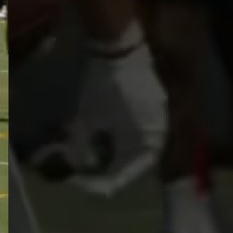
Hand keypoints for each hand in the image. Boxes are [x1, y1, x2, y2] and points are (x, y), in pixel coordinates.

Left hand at [31, 33, 166, 196]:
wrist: (121, 48)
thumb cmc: (106, 85)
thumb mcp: (88, 119)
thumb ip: (82, 147)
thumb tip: (76, 163)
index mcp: (148, 147)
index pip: (120, 180)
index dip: (94, 184)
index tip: (74, 179)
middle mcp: (158, 141)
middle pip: (127, 168)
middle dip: (100, 169)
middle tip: (77, 167)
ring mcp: (157, 126)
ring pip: (130, 152)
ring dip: (107, 155)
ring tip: (83, 149)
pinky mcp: (153, 113)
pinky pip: (135, 137)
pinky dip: (115, 140)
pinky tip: (97, 135)